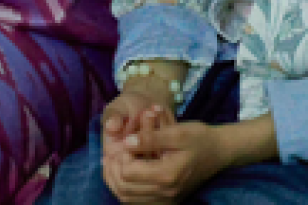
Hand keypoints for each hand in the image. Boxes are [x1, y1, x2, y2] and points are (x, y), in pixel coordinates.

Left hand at [104, 115, 228, 202]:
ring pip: (128, 199)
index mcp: (167, 175)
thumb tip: (126, 141)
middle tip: (111, 152)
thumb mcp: (177, 132)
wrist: (219, 152)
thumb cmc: (199, 138)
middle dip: (112, 170)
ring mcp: (167, 199)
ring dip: (116, 181)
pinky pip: (139, 202)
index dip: (119, 157)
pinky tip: (125, 172)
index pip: (128, 172)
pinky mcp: (168, 200)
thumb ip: (151, 137)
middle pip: (124, 189)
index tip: (122, 141)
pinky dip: (126, 189)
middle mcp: (166, 193)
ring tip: (113, 161)